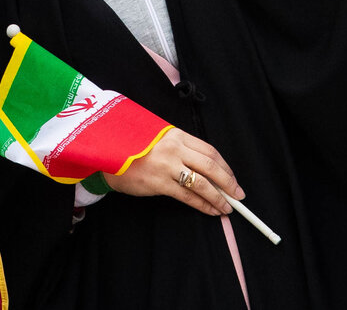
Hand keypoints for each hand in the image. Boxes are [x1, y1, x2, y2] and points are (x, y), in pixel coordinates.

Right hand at [102, 128, 244, 216]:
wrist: (107, 153)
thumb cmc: (133, 147)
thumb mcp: (158, 138)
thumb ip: (180, 148)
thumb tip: (206, 168)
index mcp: (177, 135)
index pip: (209, 151)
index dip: (225, 166)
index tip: (232, 178)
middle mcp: (175, 149)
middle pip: (210, 166)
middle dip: (228, 182)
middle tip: (238, 194)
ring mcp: (167, 166)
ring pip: (202, 183)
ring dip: (218, 197)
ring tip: (226, 207)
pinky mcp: (159, 183)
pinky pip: (187, 196)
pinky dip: (202, 204)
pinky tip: (210, 210)